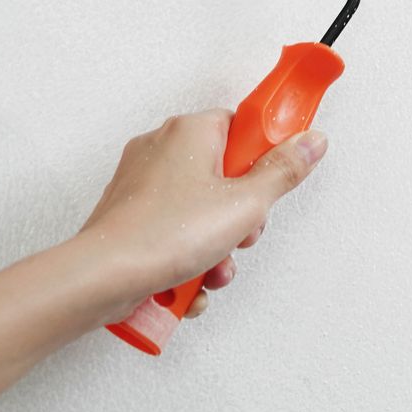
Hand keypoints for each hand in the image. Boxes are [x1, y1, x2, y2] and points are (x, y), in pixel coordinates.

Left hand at [74, 111, 327, 319]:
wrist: (100, 279)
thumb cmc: (163, 234)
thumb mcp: (246, 204)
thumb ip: (284, 170)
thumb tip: (311, 141)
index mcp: (190, 131)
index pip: (242, 126)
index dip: (263, 156)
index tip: (275, 178)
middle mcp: (161, 149)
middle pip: (225, 175)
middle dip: (240, 218)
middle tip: (241, 235)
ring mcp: (141, 185)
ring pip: (200, 211)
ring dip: (216, 247)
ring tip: (212, 270)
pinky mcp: (129, 218)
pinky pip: (172, 233)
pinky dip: (186, 260)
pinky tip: (188, 285)